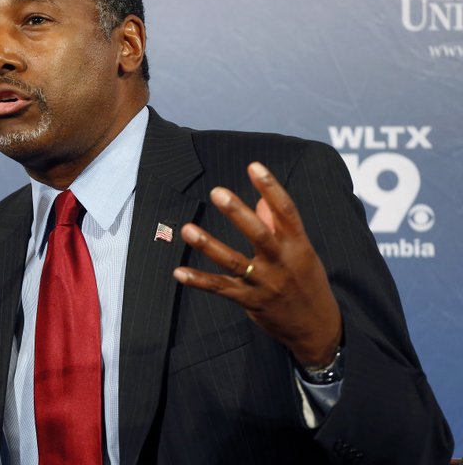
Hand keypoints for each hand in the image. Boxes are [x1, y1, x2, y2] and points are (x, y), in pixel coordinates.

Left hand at [173, 162, 341, 367]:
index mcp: (298, 246)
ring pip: (233, 262)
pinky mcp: (250, 301)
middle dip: (238, 213)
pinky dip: (199, 281)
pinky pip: (220, 288)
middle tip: (217, 192)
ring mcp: (264, 283)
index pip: (286, 211)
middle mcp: (281, 262)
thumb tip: (261, 201)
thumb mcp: (302, 253)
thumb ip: (280, 227)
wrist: (317, 329)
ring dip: (209, 245)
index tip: (254, 166)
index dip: (271, 187)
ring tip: (187, 229)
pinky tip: (178, 272)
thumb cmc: (307, 282)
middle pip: (259, 234)